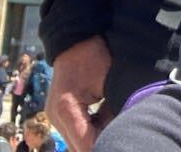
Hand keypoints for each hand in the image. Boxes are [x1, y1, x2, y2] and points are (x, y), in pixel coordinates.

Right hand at [47, 36, 111, 151]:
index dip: (105, 146)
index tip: (121, 144)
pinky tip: (105, 117)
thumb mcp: (109, 81)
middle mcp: (56, 116)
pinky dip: (91, 130)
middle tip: (122, 132)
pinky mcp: (58, 114)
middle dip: (101, 143)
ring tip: (114, 121)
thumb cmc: (93, 55)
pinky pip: (75, 132)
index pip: (86, 144)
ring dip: (96, 138)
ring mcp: (54, 117)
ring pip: (76, 142)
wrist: (74, 39)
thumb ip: (115, 109)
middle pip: (79, 147)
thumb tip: (126, 127)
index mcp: (67, 108)